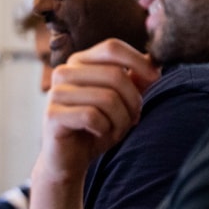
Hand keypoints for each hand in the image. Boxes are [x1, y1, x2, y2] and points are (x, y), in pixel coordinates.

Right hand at [40, 39, 160, 179]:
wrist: (68, 160)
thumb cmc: (95, 128)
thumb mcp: (121, 102)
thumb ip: (134, 80)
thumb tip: (155, 61)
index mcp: (79, 62)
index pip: (112, 48)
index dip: (138, 61)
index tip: (155, 78)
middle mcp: (64, 72)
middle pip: (115, 74)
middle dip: (133, 101)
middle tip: (134, 118)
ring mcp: (55, 92)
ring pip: (107, 98)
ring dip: (121, 120)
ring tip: (116, 130)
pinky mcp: (52, 114)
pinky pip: (92, 116)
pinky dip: (104, 129)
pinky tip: (99, 134)